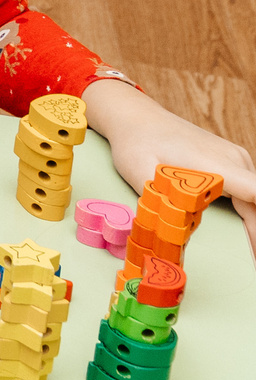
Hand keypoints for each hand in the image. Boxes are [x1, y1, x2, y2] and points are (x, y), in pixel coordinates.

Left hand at [82, 78, 255, 259]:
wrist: (135, 116)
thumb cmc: (136, 142)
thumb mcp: (141, 175)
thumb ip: (162, 206)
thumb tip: (176, 239)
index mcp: (216, 163)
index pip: (255, 193)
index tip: (255, 250)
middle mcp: (233, 159)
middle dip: (255, 235)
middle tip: (250, 263)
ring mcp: (234, 158)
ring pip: (255, 199)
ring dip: (254, 226)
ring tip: (248, 255)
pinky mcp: (230, 161)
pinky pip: (248, 191)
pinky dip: (249, 213)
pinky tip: (244, 233)